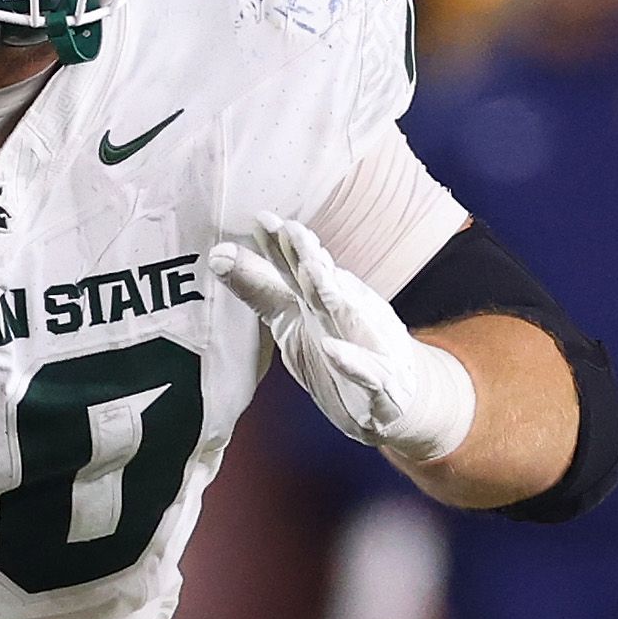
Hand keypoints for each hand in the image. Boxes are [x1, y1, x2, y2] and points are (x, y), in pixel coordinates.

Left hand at [209, 217, 475, 464]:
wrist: (399, 399)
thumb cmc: (340, 349)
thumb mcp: (293, 320)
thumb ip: (260, 288)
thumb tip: (218, 253)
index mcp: (325, 298)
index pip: (300, 269)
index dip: (282, 247)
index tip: (262, 218)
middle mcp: (348, 313)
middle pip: (325, 283)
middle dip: (309, 257)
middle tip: (290, 229)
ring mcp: (369, 346)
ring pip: (349, 317)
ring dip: (332, 294)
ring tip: (312, 271)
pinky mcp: (383, 383)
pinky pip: (369, 372)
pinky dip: (352, 362)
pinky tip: (332, 350)